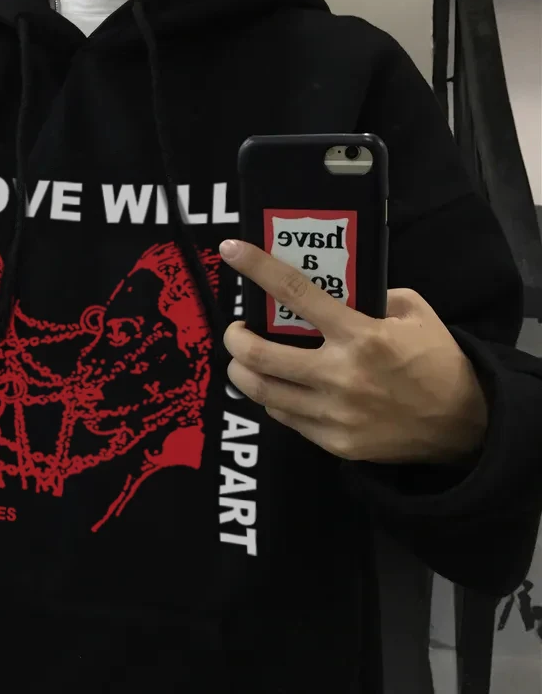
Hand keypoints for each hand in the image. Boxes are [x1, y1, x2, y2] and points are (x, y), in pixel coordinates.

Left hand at [220, 239, 487, 463]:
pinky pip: (284, 417)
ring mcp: (334, 414)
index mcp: (361, 335)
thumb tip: (333, 287)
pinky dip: (272, 397)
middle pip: (260, 354)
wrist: (462, 425)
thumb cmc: (436, 361)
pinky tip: (277, 386)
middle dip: (234, 338)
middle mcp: (340, 375)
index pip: (296, 293)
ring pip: (262, 392)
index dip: (257, 269)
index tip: (231, 251)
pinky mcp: (334, 442)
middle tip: (236, 329)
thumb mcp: (414, 312)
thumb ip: (372, 295)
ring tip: (245, 358)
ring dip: (242, 371)